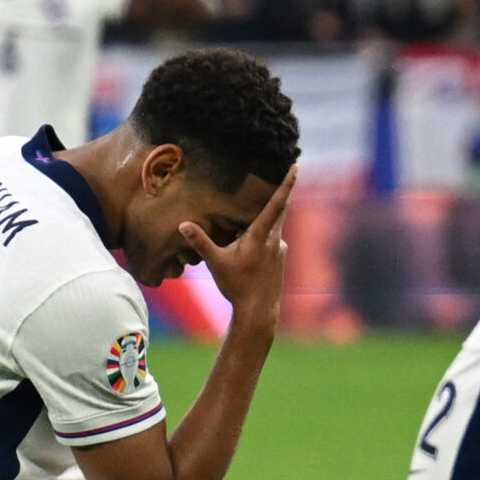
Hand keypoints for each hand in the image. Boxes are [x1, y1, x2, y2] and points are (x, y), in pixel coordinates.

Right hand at [181, 167, 296, 342]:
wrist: (259, 311)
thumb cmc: (237, 287)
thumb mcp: (215, 263)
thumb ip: (200, 242)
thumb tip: (183, 224)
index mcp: (261, 236)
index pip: (276, 205)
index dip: (286, 185)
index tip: (295, 168)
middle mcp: (275, 239)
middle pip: (278, 210)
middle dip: (279, 192)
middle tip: (281, 172)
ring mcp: (280, 249)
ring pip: (273, 226)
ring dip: (263, 219)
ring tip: (248, 221)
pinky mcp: (281, 257)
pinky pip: (272, 239)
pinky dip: (262, 235)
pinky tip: (249, 246)